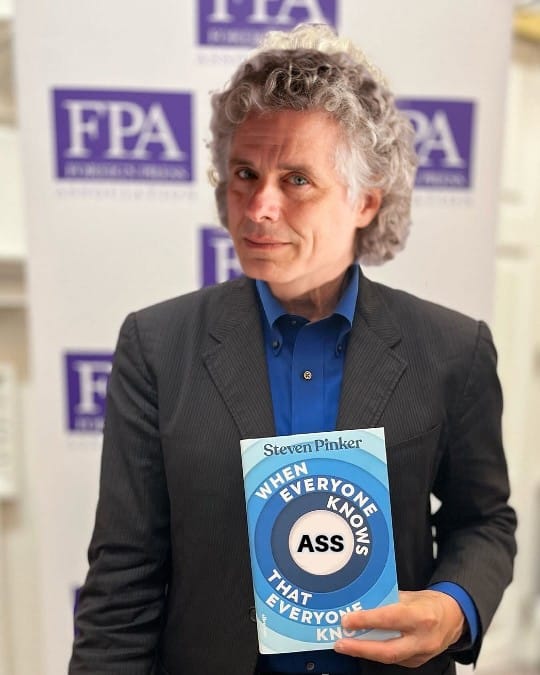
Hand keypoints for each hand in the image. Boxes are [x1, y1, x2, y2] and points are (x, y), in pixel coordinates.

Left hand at [334, 590, 464, 667]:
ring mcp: (421, 654)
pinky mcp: (418, 662)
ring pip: (389, 657)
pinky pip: (394, 659)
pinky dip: (376, 653)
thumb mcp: (409, 595)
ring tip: (346, 645)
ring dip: (365, 652)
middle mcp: (422, 639)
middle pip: (387, 650)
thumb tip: (362, 603)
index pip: (389, 619)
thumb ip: (386, 600)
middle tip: (340, 643)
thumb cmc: (430, 603)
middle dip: (360, 648)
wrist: (453, 618)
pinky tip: (363, 647)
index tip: (347, 620)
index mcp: (421, 616)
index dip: (366, 621)